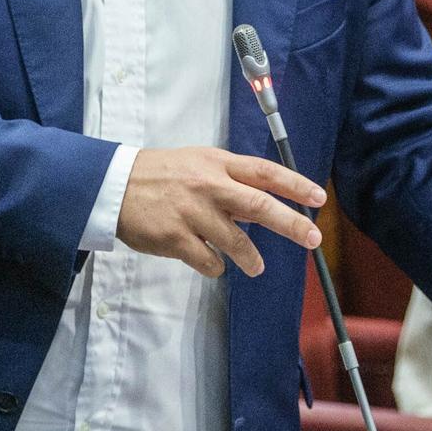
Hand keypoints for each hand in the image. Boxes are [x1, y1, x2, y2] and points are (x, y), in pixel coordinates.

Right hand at [115, 146, 323, 277]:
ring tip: (256, 267)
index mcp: (218, 163)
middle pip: (260, 206)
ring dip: (251, 258)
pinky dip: (215, 266)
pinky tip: (211, 263)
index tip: (319, 197)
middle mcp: (209, 186)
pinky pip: (208, 261)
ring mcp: (192, 213)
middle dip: (291, 223)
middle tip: (312, 239)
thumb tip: (261, 205)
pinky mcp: (175, 238)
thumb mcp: (198, 162)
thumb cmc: (161, 174)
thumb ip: (229, 180)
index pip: (265, 172)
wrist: (113, 186)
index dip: (295, 184)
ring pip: (236, 242)